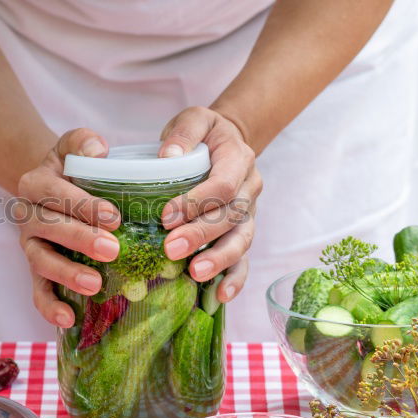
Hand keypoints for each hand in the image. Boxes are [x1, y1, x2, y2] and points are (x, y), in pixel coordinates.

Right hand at [15, 129, 121, 327]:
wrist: (48, 185)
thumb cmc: (70, 166)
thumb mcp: (73, 144)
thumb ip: (83, 142)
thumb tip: (99, 150)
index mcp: (35, 183)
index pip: (56, 193)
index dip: (83, 205)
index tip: (114, 217)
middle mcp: (27, 215)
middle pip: (48, 228)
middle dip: (80, 239)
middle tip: (113, 249)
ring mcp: (30, 245)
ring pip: (40, 261)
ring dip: (66, 273)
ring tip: (94, 284)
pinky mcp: (36, 270)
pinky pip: (38, 290)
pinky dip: (49, 306)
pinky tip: (68, 319)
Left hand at [158, 106, 261, 304]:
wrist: (227, 142)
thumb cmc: (205, 133)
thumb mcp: (195, 119)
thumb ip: (184, 133)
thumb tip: (168, 155)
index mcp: (240, 159)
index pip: (224, 185)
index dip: (197, 202)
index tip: (166, 215)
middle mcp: (251, 189)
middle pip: (232, 217)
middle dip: (201, 235)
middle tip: (171, 249)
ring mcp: (250, 214)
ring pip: (241, 241)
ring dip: (218, 260)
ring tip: (194, 274)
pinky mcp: (242, 232)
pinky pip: (244, 259)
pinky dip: (235, 279)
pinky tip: (220, 298)